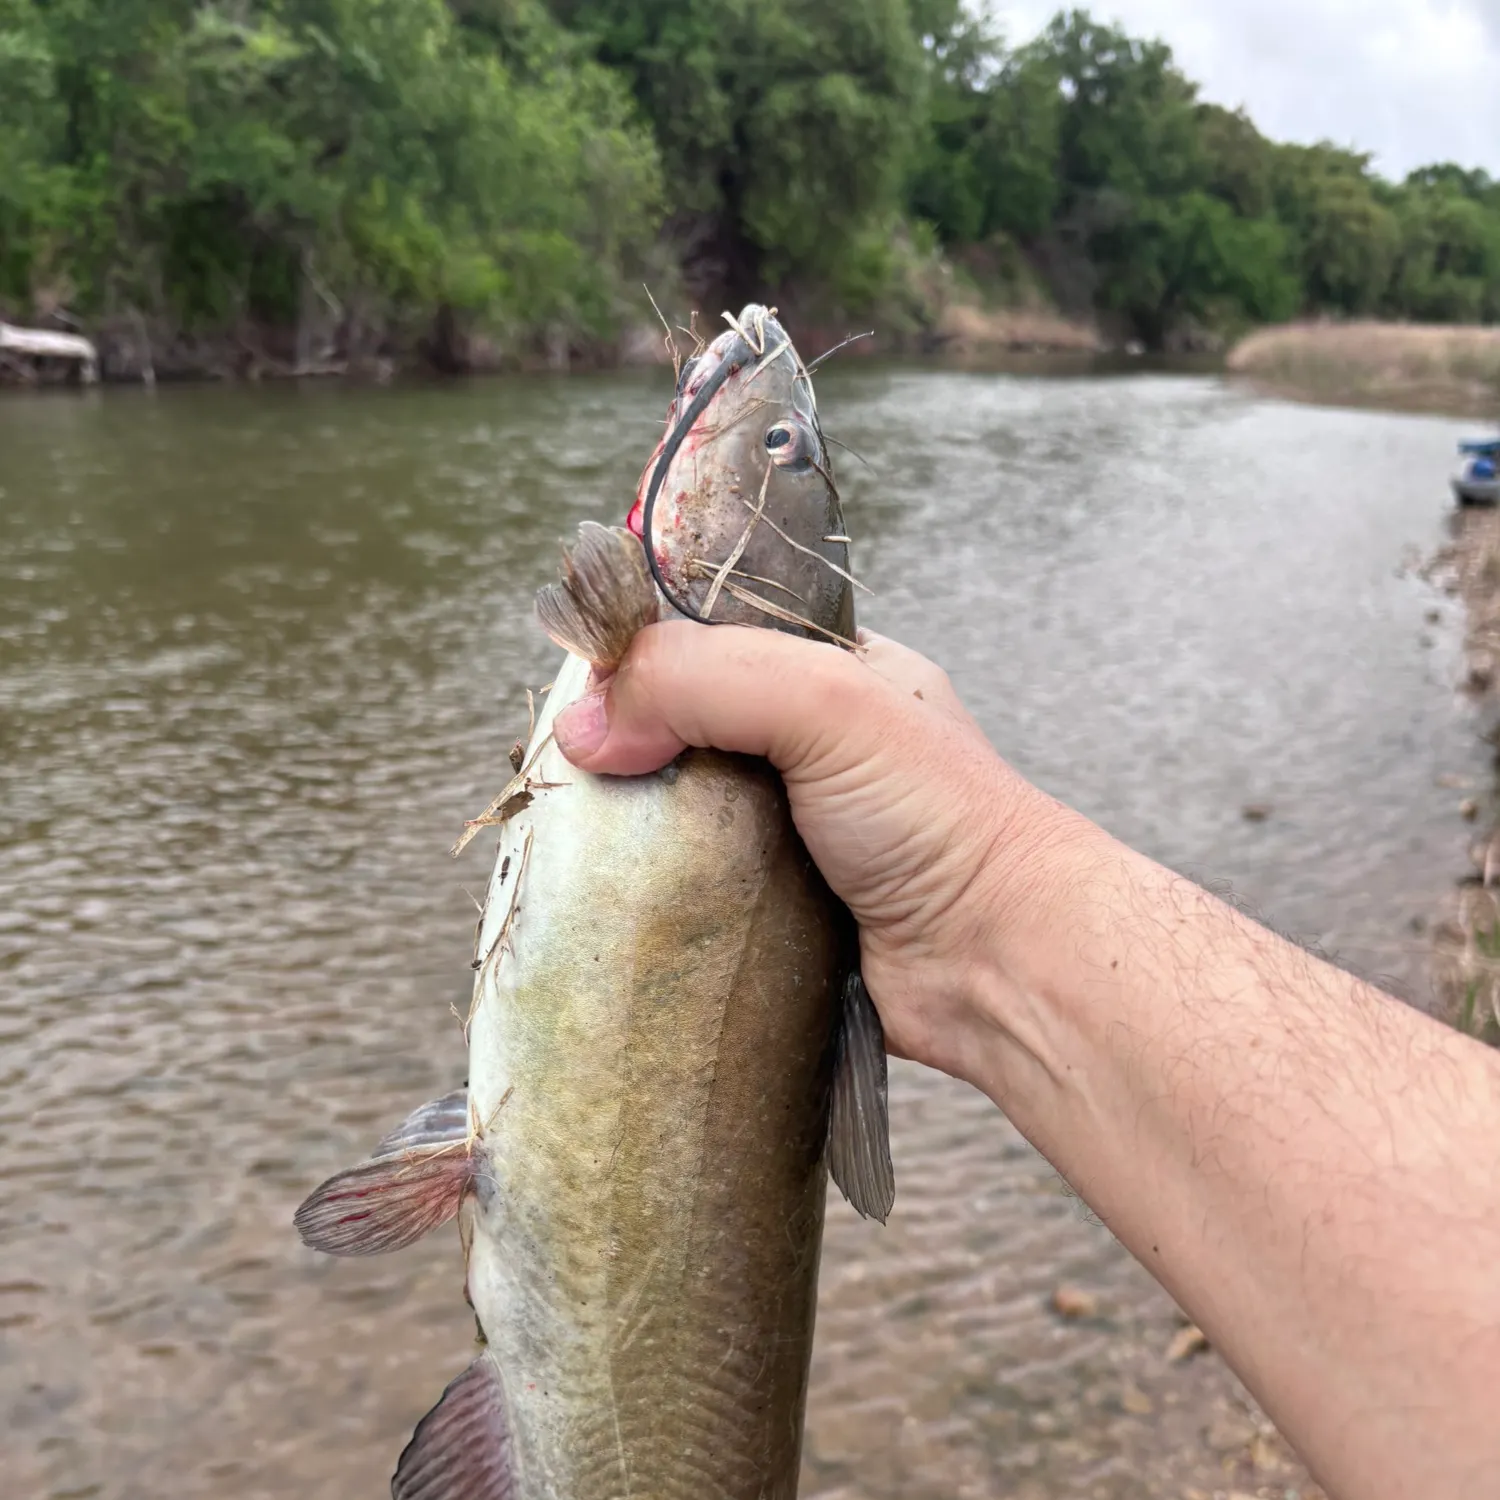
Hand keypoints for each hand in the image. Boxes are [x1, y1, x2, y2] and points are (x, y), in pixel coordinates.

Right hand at [552, 620, 1089, 1086]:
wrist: (998, 965)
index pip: (709, 634)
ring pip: (678, 808)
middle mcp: (809, 745)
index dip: (643, 654)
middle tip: (578, 775)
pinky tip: (621, 894)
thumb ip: (704, 680)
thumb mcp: (827, 703)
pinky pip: (691, 882)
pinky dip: (656, 887)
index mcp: (832, 671)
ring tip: (588, 839)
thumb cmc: (939, 819)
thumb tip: (586, 727)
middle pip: (681, 723)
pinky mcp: (772, 903)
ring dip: (635, 824)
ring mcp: (790, 828)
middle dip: (628, 744)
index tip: (585, 691)